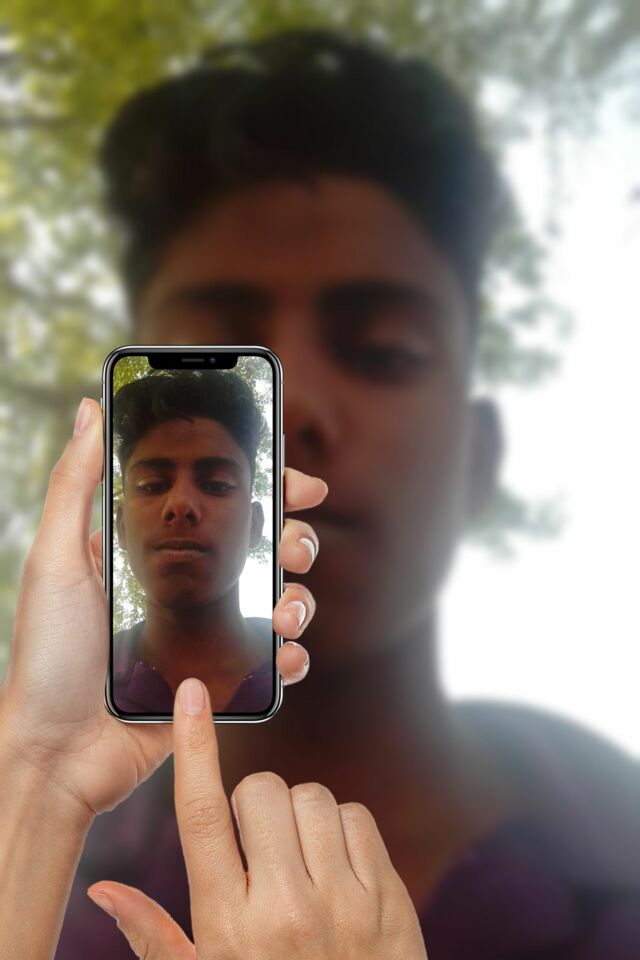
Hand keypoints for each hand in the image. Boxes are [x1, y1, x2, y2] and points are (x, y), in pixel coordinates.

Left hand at [0, 397, 325, 819]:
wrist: (55, 753)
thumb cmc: (48, 654)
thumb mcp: (55, 558)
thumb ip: (77, 482)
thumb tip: (90, 407)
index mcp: (157, 551)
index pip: (223, 506)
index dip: (268, 489)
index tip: (298, 481)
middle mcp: (190, 587)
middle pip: (266, 549)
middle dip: (296, 540)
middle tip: (293, 548)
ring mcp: (208, 635)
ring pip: (281, 601)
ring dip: (300, 598)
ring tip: (285, 612)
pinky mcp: (220, 682)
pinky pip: (275, 662)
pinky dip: (293, 656)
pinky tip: (286, 655)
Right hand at [88, 678, 428, 959]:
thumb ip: (154, 936)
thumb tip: (104, 888)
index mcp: (228, 926)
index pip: (201, 815)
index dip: (193, 748)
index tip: (191, 696)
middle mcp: (286, 908)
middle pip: (260, 791)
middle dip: (253, 803)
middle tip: (258, 847)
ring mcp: (344, 902)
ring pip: (312, 797)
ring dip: (298, 815)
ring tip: (297, 861)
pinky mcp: (388, 898)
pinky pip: (357, 817)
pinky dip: (341, 829)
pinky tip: (334, 867)